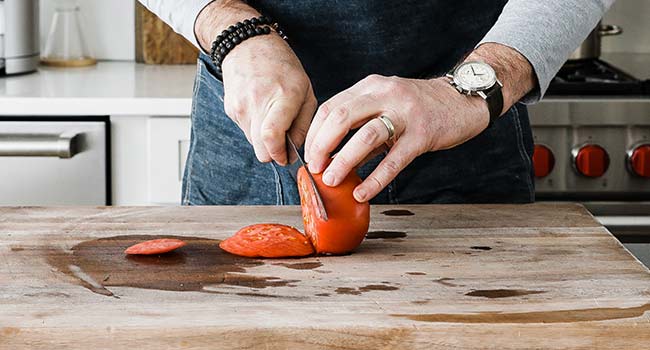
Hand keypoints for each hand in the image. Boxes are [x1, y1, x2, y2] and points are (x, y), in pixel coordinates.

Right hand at [195, 2, 315, 164]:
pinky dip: (255, 128)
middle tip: (283, 145)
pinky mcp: (231, 109)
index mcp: (282, 96)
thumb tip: (294, 151)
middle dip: (273, 154)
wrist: (248, 45)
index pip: (272, 137)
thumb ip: (303, 124)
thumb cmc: (283, 66)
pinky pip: (245, 130)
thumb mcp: (306, 90)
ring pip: (253, 143)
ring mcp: (240, 106)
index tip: (287, 157)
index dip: (279, 155)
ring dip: (264, 140)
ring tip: (273, 119)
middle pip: (261, 150)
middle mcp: (257, 103)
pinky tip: (261, 110)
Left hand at [304, 75, 489, 201]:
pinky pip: (393, 160)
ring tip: (331, 181)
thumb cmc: (419, 108)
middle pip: (341, 117)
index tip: (309, 156)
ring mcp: (405, 113)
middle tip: (314, 169)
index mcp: (370, 87)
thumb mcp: (385, 108)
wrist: (462, 100)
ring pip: (365, 136)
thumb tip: (332, 159)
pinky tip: (362, 192)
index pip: (331, 107)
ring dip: (343, 161)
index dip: (315, 134)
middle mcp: (385, 95)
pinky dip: (375, 179)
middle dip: (321, 145)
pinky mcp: (422, 134)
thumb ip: (360, 128)